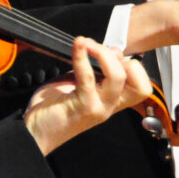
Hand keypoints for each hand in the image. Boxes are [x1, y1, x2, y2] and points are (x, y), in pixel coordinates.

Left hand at [23, 37, 152, 154]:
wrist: (35, 133)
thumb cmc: (55, 109)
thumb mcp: (81, 85)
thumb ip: (97, 70)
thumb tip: (111, 51)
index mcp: (113, 102)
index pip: (143, 88)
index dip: (134, 67)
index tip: (113, 55)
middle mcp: (110, 106)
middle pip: (141, 86)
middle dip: (126, 61)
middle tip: (102, 51)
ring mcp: (98, 108)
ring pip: (118, 77)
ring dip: (103, 53)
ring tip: (87, 44)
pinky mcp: (82, 105)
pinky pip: (87, 76)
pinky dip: (82, 56)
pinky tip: (78, 45)